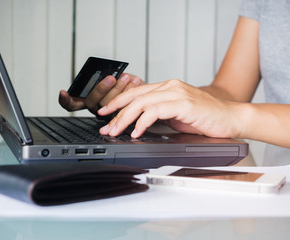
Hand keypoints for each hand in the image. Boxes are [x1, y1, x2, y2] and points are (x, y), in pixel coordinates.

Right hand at [58, 73, 142, 115]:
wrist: (143, 91)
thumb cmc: (124, 81)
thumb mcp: (113, 75)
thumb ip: (106, 74)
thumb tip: (107, 70)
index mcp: (88, 99)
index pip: (71, 104)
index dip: (65, 100)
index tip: (63, 92)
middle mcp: (95, 108)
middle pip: (91, 102)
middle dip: (101, 89)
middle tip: (111, 78)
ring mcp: (107, 115)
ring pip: (108, 105)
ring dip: (118, 88)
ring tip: (126, 76)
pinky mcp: (122, 116)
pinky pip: (123, 106)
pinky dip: (130, 91)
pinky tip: (135, 80)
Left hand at [98, 79, 243, 138]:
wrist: (231, 119)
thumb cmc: (205, 118)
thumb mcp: (176, 115)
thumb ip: (159, 113)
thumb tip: (139, 121)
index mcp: (167, 87)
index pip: (137, 92)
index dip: (119, 102)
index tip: (106, 112)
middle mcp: (170, 86)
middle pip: (135, 96)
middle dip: (116, 111)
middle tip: (105, 124)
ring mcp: (176, 93)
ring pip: (141, 102)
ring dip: (125, 118)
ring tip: (115, 131)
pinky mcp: (183, 103)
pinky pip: (155, 111)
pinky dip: (142, 122)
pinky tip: (136, 132)